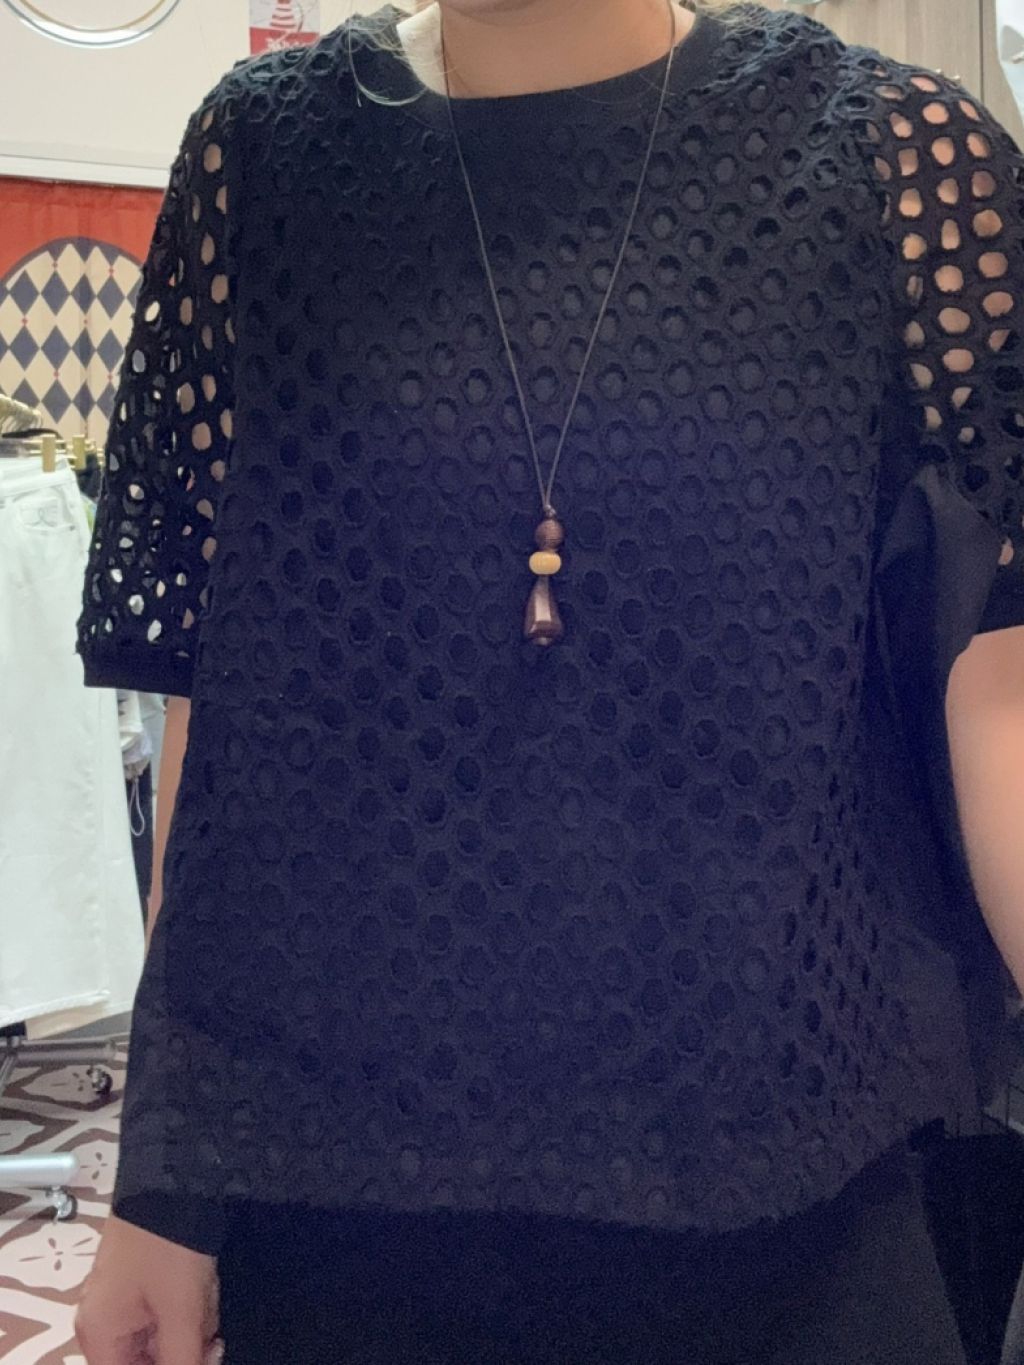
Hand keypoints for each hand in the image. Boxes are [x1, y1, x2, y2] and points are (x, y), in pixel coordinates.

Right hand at [76, 1212, 221, 1364]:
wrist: (173, 1179)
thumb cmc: (170, 1247)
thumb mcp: (181, 1311)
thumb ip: (183, 1362)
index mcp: (101, 1336)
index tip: (202, 1355)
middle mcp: (104, 1322)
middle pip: (148, 1360)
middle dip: (185, 1345)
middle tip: (208, 1326)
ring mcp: (122, 1298)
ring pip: (164, 1336)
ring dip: (192, 1322)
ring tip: (204, 1291)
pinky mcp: (142, 1279)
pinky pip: (167, 1309)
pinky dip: (190, 1302)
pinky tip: (203, 1282)